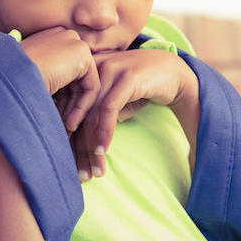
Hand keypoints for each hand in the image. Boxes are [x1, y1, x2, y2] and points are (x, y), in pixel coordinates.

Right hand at [18, 27, 99, 127]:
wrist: (9, 77)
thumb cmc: (10, 82)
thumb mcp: (28, 79)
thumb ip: (46, 81)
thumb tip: (54, 98)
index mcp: (47, 40)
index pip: (62, 71)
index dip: (59, 98)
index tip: (53, 117)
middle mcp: (62, 37)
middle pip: (74, 78)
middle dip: (68, 106)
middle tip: (62, 128)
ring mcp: (74, 43)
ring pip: (83, 84)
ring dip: (74, 110)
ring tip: (65, 131)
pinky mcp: (83, 54)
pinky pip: (90, 86)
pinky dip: (82, 106)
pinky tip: (70, 123)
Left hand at [66, 49, 199, 180]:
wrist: (174, 72)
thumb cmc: (142, 86)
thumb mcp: (115, 97)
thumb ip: (97, 110)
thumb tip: (80, 135)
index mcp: (86, 71)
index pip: (70, 106)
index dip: (66, 135)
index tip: (66, 160)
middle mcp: (94, 68)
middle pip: (78, 112)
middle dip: (76, 146)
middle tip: (78, 172)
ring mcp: (110, 69)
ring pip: (91, 113)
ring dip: (89, 145)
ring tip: (90, 168)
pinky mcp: (126, 78)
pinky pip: (109, 108)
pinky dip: (104, 132)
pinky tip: (102, 150)